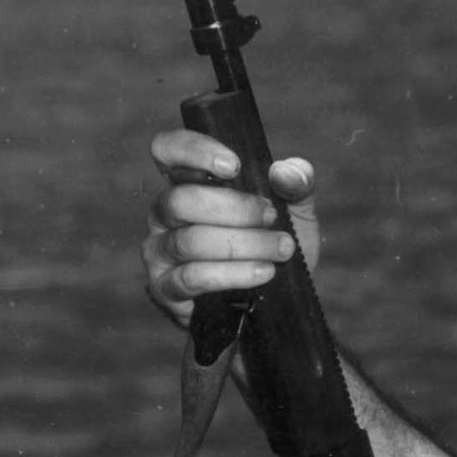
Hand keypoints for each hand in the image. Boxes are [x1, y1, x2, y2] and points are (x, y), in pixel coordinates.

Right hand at [141, 129, 319, 328]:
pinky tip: (263, 274)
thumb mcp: (297, 212)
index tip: (234, 166)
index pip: (168, 150)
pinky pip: (191, 277)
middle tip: (273, 217)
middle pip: (182, 199)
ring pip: (190, 241)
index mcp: (187, 183)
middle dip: (236, 209)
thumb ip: (297, 184)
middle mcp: (164, 213)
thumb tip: (284, 172)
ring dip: (244, 245)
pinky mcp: (165, 289)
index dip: (193, 151)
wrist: (276, 306)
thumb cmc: (275, 246)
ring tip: (281, 250)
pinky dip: (233, 274)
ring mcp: (159, 251)